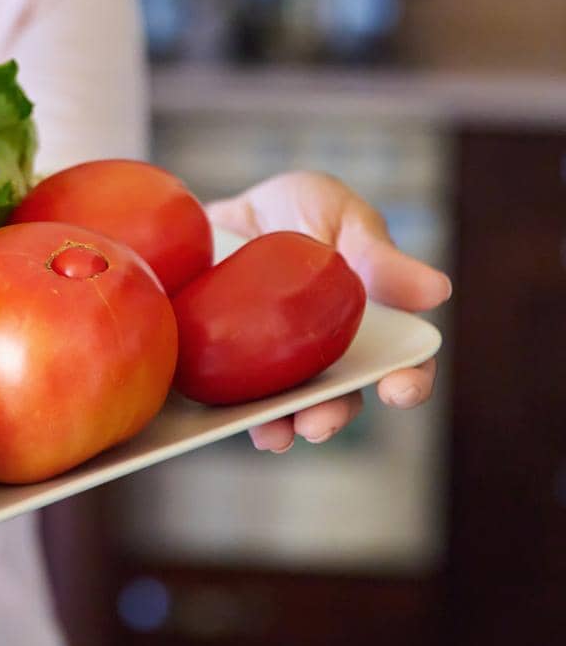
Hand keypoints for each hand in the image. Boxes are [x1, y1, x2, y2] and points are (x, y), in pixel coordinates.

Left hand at [205, 171, 450, 452]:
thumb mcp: (337, 215)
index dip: (408, 382)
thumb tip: (438, 290)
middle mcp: (323, 357)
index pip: (402, 364)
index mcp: (369, 327)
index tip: (399, 390)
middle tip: (318, 423)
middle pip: (340, 399)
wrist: (207, 215)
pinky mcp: (222, 366)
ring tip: (273, 435)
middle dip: (332, 415)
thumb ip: (378, 254)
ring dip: (280, 425)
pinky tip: (218, 416)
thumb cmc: (294, 209)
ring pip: (284, 408)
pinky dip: (225, 411)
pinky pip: (226, 397)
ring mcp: (272, 366)